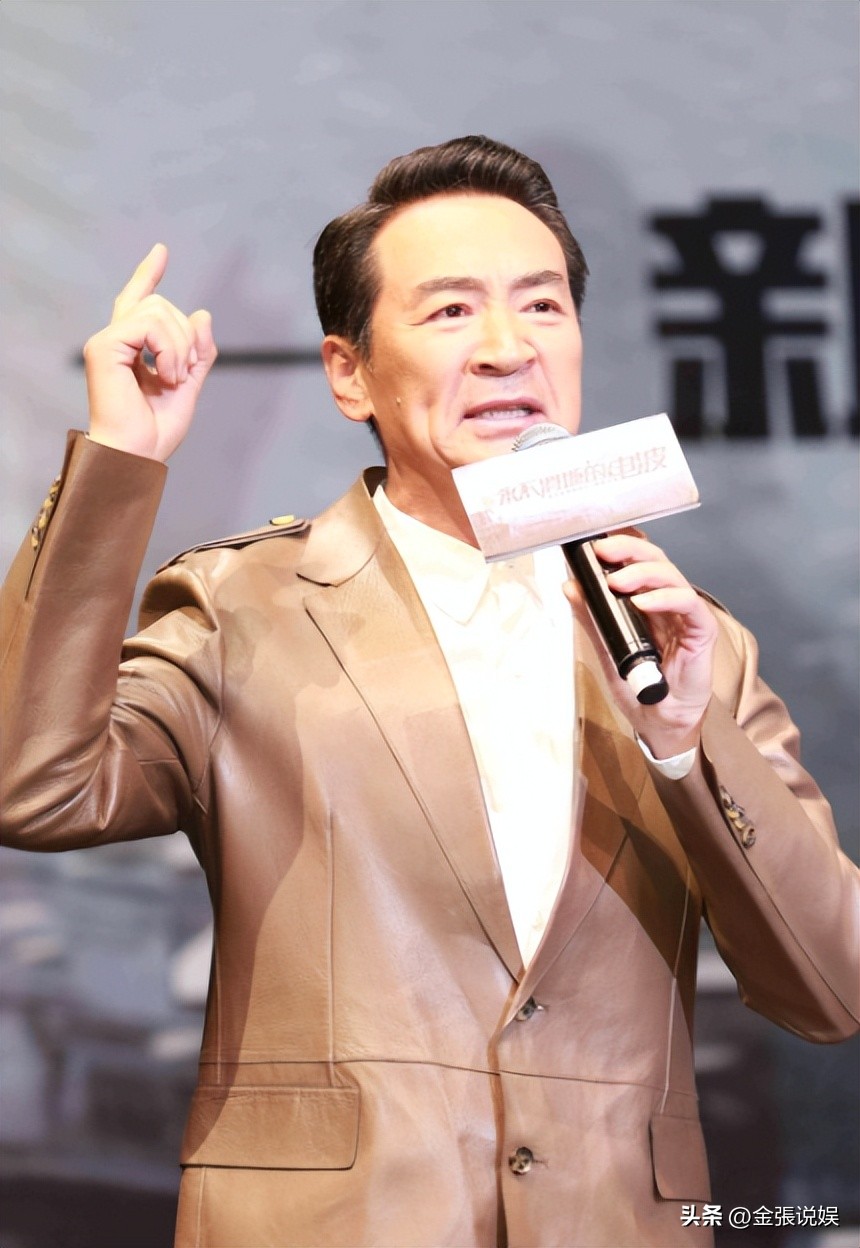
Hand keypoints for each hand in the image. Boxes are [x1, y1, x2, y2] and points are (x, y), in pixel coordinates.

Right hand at [83, 244, 216, 461]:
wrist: (138, 455)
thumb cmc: (156, 431)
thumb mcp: (188, 386)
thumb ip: (197, 352)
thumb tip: (203, 313)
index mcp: (131, 348)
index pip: (139, 301)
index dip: (149, 274)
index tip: (161, 251)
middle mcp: (115, 340)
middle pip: (161, 305)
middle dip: (186, 337)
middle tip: (183, 376)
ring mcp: (107, 341)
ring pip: (159, 311)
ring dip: (180, 347)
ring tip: (174, 380)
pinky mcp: (103, 346)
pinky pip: (149, 324)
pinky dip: (169, 349)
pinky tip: (166, 376)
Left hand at [564, 531, 717, 758]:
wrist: (658, 720)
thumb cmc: (638, 686)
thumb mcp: (606, 649)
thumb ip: (592, 618)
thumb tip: (570, 586)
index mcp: (646, 600)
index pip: (637, 561)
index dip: (620, 545)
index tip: (594, 541)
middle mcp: (667, 602)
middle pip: (655, 560)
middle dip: (628, 550)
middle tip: (602, 551)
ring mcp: (685, 614)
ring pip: (671, 576)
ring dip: (642, 573)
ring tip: (617, 581)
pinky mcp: (701, 630)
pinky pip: (688, 604)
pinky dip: (665, 599)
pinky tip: (643, 603)